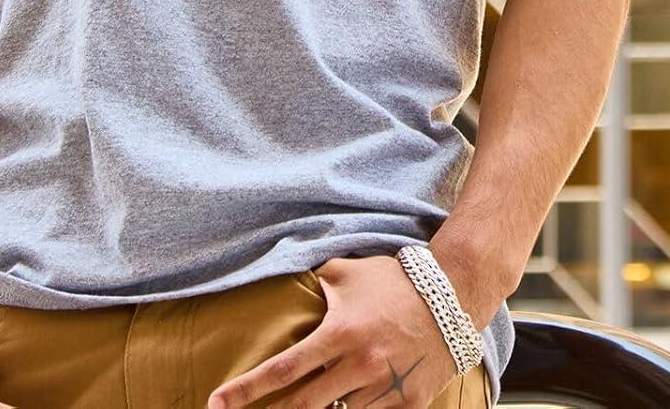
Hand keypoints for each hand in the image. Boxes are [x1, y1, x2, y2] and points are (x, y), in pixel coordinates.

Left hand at [205, 254, 461, 408]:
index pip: (283, 368)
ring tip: (310, 396)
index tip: (218, 401)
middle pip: (303, 406)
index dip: (247, 389)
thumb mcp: (345, 273)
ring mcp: (385, 389)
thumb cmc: (393, 280)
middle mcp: (358, 365)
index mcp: (339, 333)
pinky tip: (349, 401)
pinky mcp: (408, 405)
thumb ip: (313, 283)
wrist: (451, 294)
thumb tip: (284, 285)